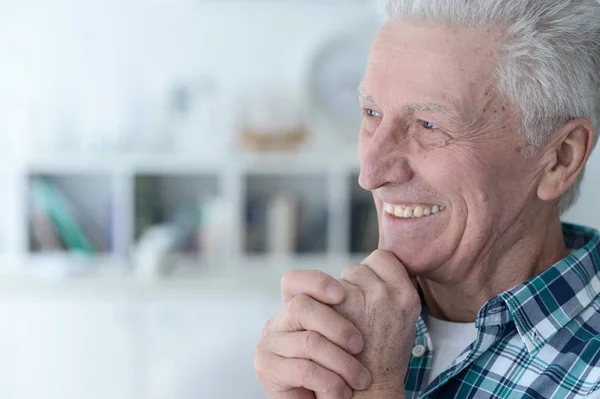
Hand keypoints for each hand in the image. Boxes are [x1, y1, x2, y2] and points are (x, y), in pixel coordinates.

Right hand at [255, 270, 372, 398]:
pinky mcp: (266, 368)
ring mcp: (269, 344)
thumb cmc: (346, 371)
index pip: (293, 280)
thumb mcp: (353, 332)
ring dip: (342, 363)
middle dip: (337, 326)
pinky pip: (304, 369)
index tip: (342, 294)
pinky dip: (331, 382)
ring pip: (309, 341)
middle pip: (303, 307)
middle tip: (360, 345)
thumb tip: (380, 265)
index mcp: (297, 308)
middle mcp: (278, 321)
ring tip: (361, 379)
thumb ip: (358, 302)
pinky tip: (344, 391)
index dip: (316, 282)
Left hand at [334, 250, 420, 395]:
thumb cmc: (382, 358)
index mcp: (407, 297)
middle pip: (358, 267)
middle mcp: (387, 294)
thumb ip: (391, 292)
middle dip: (353, 286)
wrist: (368, 391)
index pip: (385, 258)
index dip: (374, 271)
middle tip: (355, 315)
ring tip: (342, 323)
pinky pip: (321, 291)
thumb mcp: (402, 321)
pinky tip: (326, 325)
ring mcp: (362, 299)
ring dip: (335, 296)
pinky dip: (319, 305)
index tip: (370, 291)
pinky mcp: (339, 307)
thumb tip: (373, 266)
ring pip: (338, 279)